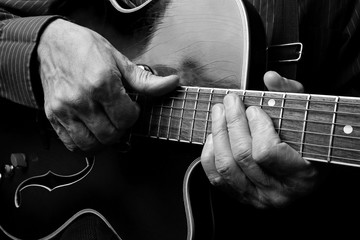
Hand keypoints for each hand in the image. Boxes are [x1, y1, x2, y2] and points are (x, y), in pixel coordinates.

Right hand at [37, 19, 178, 151]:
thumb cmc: (86, 49)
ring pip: (90, 144)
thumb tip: (172, 84)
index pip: (126, 119)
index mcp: (102, 83)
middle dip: (121, 130)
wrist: (52, 42)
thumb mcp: (120, 60)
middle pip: (110, 135)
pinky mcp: (52, 115)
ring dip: (103, 141)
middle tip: (120, 119)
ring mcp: (64, 109)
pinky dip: (84, 144)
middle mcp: (81, 98)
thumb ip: (146, 81)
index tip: (130, 108)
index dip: (133, 116)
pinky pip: (71, 144)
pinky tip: (91, 132)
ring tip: (106, 127)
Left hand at [200, 71, 316, 207]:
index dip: (256, 127)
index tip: (254, 109)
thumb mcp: (306, 117)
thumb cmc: (308, 143)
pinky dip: (210, 154)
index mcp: (300, 175)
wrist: (306, 170)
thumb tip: (270, 78)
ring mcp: (257, 197)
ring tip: (219, 113)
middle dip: (233, 122)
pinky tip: (214, 136)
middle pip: (242, 155)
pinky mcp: (241, 196)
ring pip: (226, 166)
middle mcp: (277, 192)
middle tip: (230, 101)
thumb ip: (290, 93)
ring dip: (219, 134)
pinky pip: (216, 178)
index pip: (266, 152)